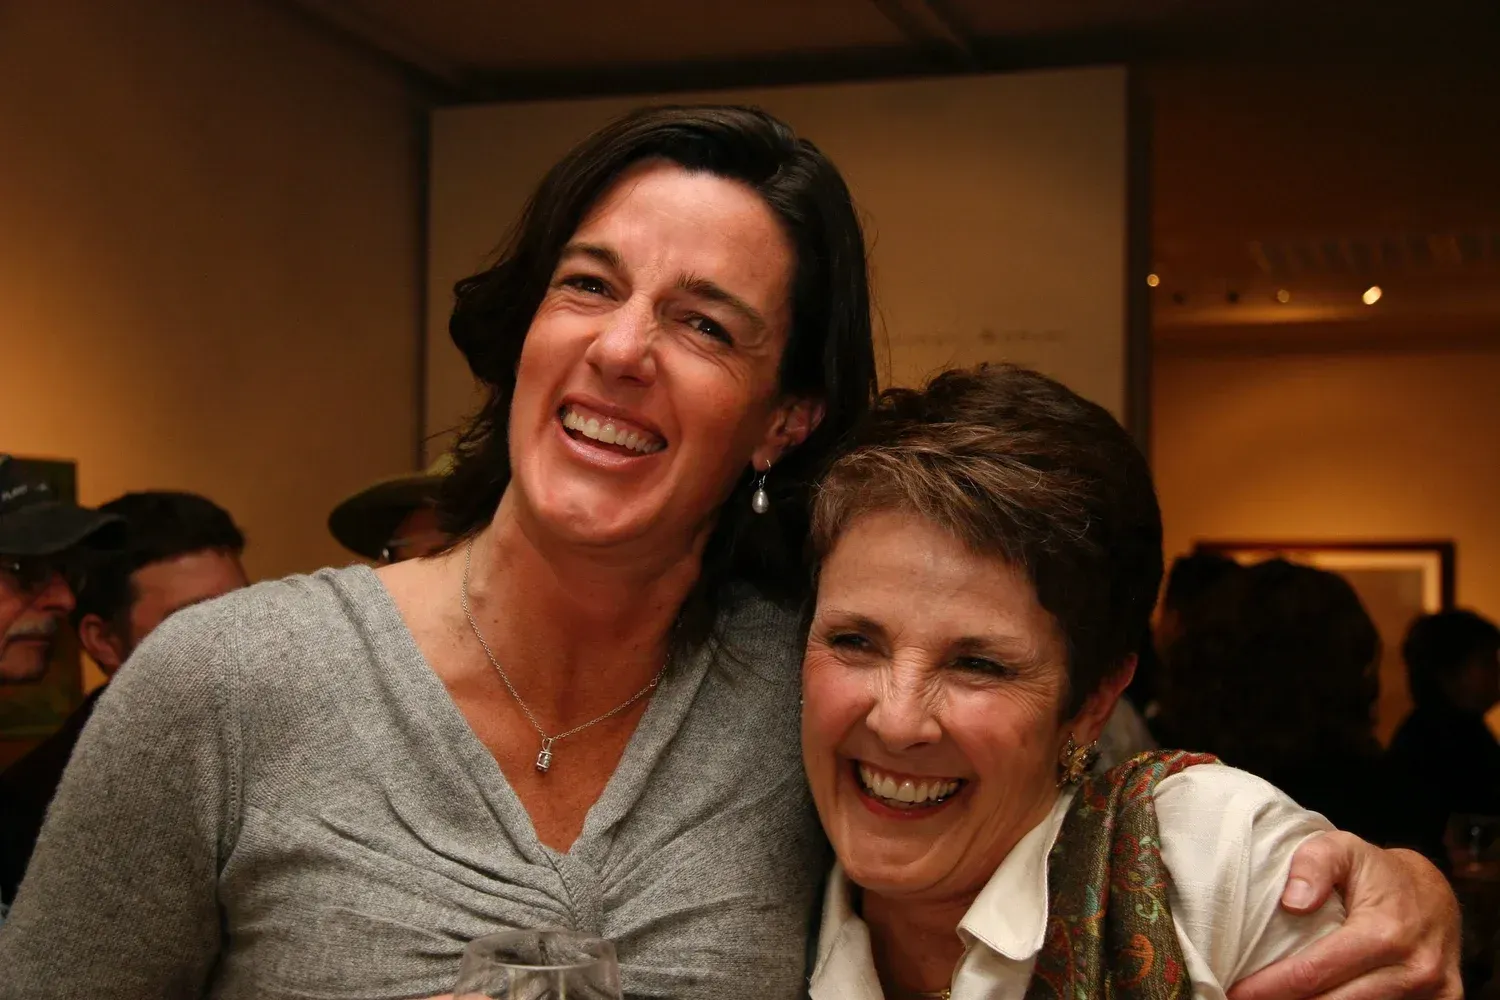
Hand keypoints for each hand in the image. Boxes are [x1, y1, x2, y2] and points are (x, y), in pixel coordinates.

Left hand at [1229, 832, 1459, 999]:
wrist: (1437, 895)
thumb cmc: (1378, 873)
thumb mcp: (1343, 849)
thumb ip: (1313, 864)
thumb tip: (1292, 902)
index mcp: (1384, 933)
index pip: (1314, 972)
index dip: (1270, 987)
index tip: (1236, 993)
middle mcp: (1413, 970)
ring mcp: (1431, 993)